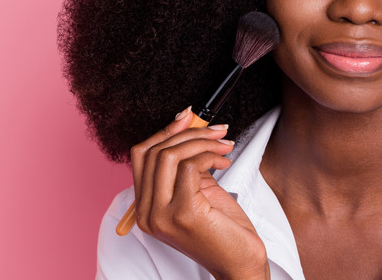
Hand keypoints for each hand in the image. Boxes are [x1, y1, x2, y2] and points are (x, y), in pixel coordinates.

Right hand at [131, 107, 269, 278]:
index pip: (141, 156)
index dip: (164, 131)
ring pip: (169, 155)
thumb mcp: (199, 192)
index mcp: (146, 207)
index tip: (187, 117)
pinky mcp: (183, 213)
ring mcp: (162, 215)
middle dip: (189, 133)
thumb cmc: (223, 230)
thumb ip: (186, 167)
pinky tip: (223, 162)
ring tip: (225, 146)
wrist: (240, 263)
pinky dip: (208, 156)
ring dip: (202, 142)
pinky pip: (189, 167)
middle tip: (217, 130)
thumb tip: (188, 129)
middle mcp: (147, 213)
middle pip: (153, 152)